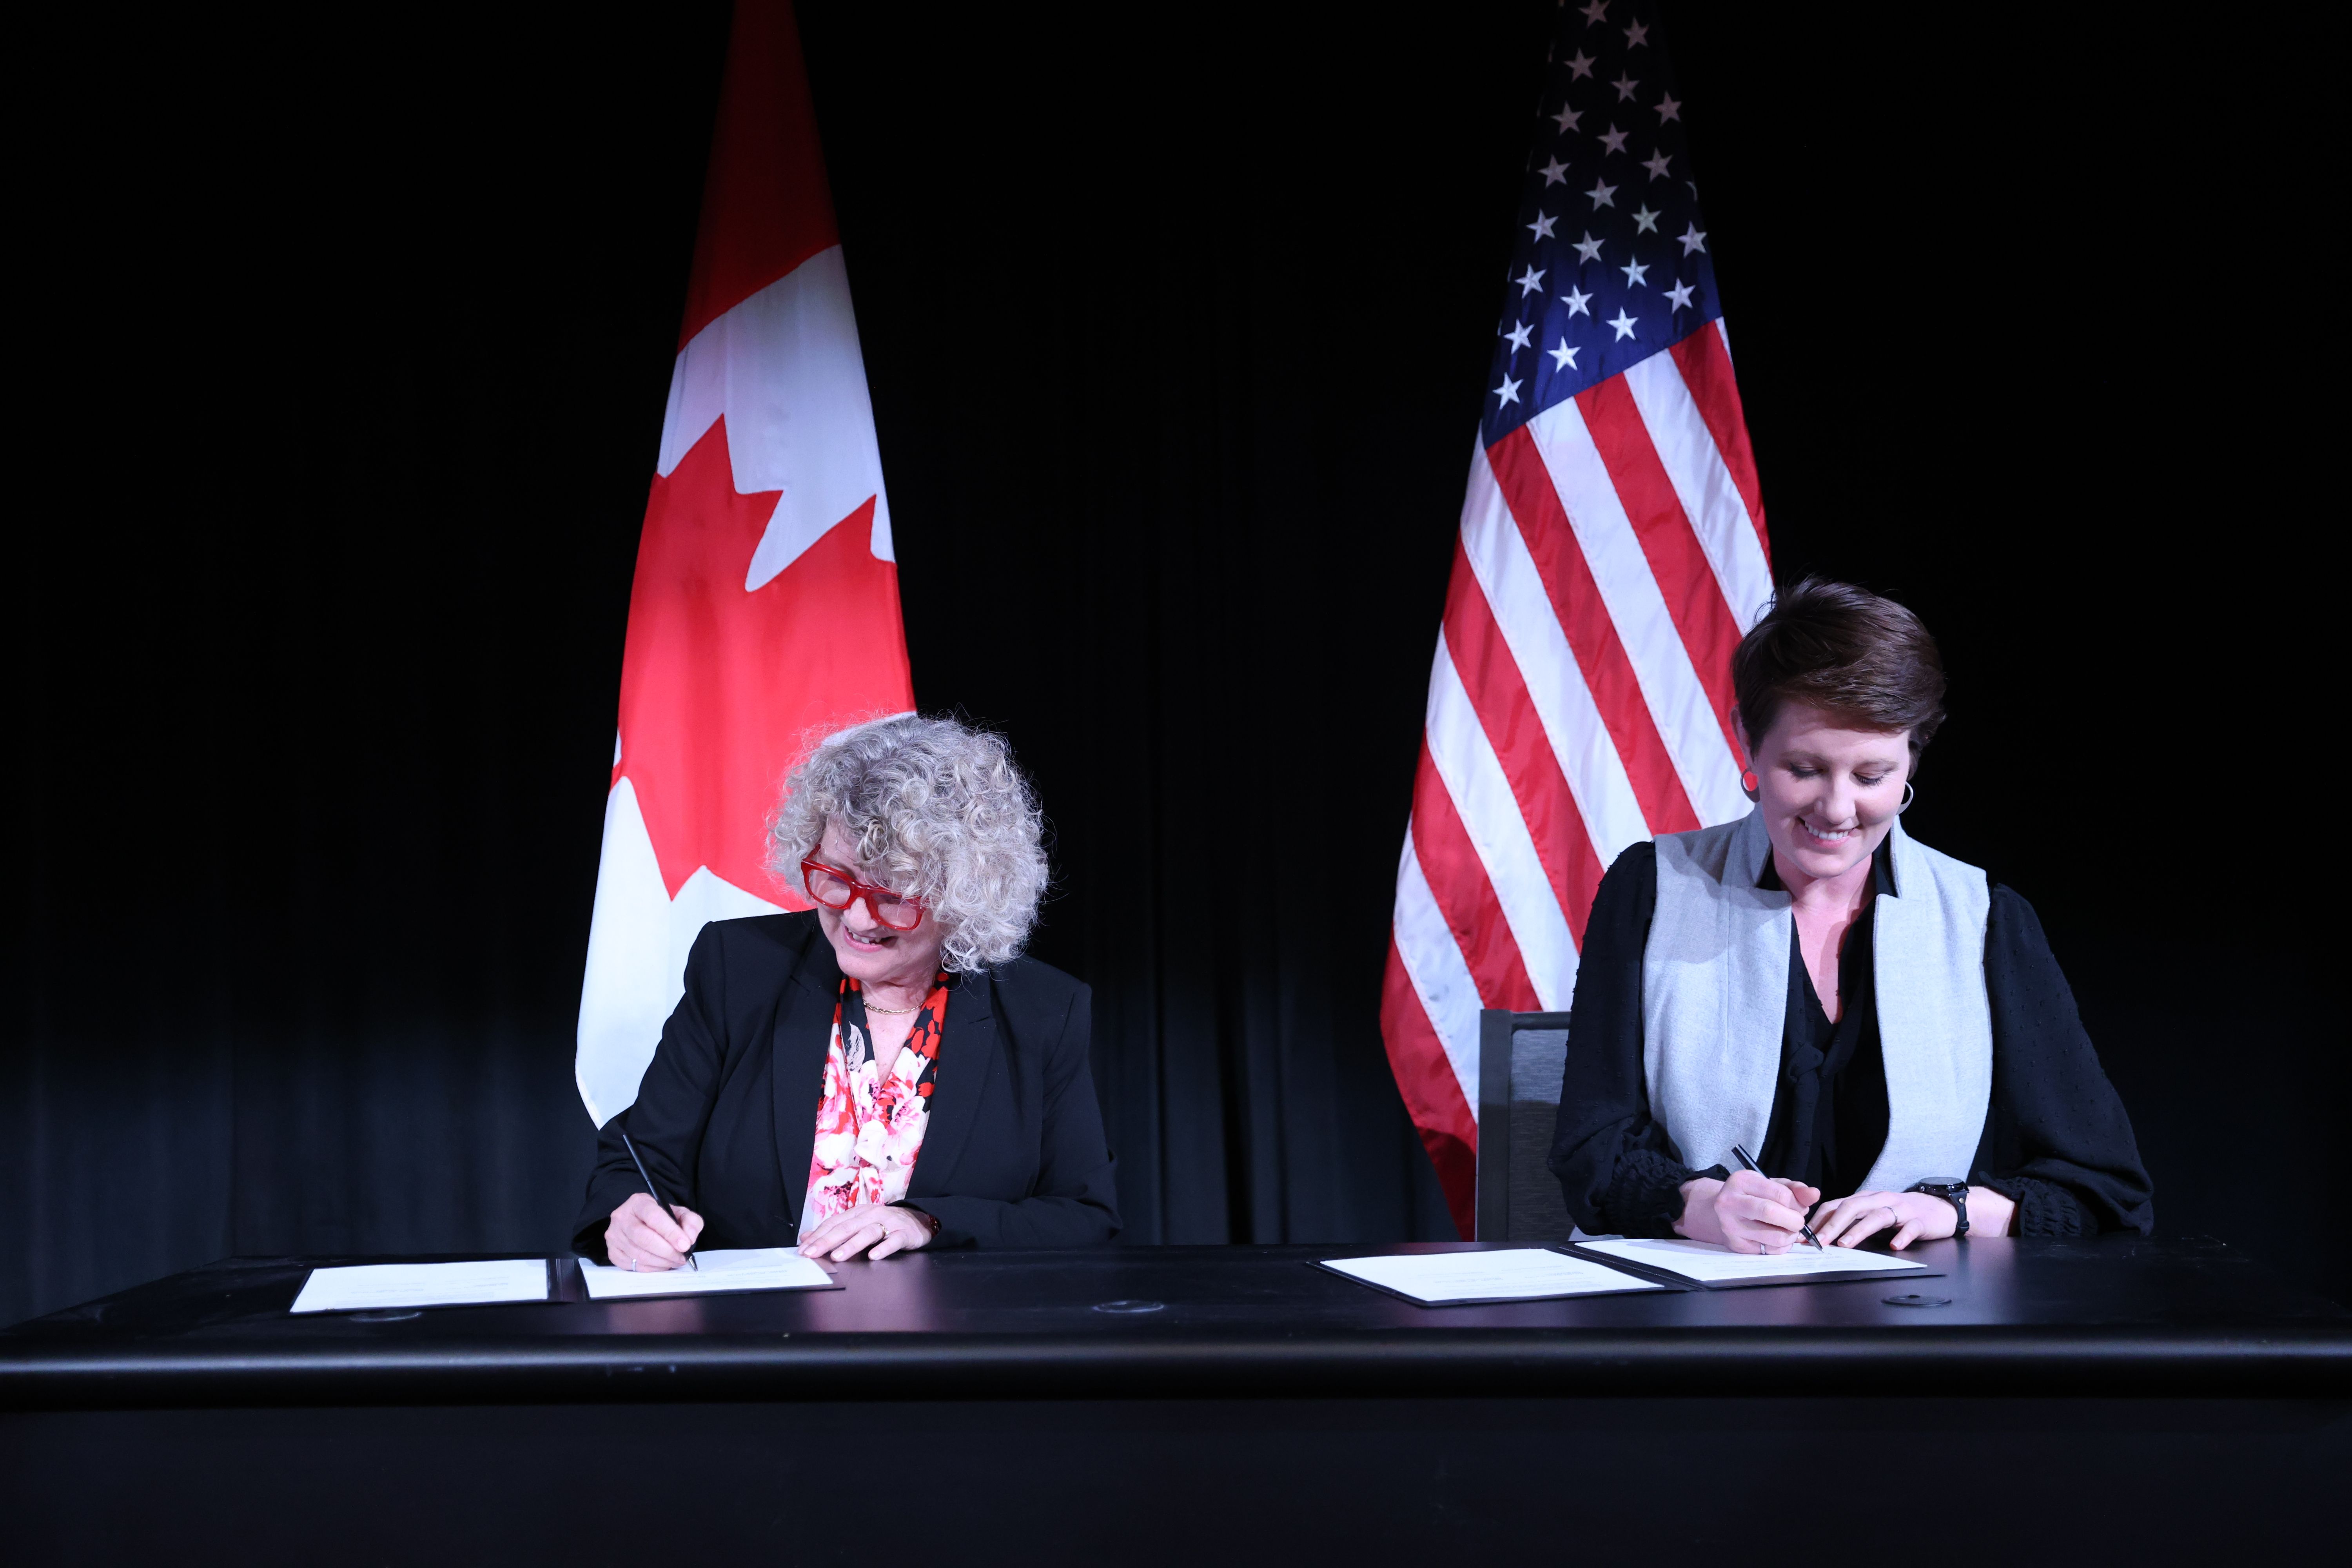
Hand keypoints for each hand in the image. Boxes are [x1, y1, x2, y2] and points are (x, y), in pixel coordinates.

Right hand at [604, 1192, 703, 1271]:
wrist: (641, 1222)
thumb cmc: (661, 1218)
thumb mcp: (679, 1213)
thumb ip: (690, 1221)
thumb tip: (689, 1238)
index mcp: (638, 1202)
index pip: (654, 1217)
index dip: (671, 1232)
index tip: (685, 1244)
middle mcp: (622, 1217)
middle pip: (644, 1238)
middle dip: (667, 1251)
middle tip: (682, 1257)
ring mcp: (614, 1236)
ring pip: (639, 1254)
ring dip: (661, 1262)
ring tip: (675, 1261)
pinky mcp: (612, 1252)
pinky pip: (633, 1265)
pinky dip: (651, 1269)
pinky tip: (662, 1265)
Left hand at [798, 1202, 936, 1261]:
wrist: (919, 1220)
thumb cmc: (885, 1224)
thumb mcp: (858, 1224)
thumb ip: (834, 1230)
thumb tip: (807, 1237)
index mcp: (858, 1213)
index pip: (834, 1223)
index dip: (818, 1236)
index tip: (803, 1249)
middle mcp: (871, 1215)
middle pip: (846, 1228)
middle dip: (827, 1241)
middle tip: (813, 1253)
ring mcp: (888, 1224)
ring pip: (867, 1233)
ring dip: (852, 1244)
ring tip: (838, 1256)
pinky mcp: (903, 1233)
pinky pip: (893, 1241)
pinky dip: (883, 1248)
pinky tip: (874, 1256)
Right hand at [1675, 1169, 1822, 1253]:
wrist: (1723, 1211)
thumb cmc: (1753, 1196)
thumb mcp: (1772, 1185)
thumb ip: (1795, 1189)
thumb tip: (1814, 1194)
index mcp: (1741, 1181)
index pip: (1781, 1194)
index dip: (1797, 1203)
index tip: (1798, 1206)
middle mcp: (1730, 1202)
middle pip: (1772, 1213)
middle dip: (1795, 1221)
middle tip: (1798, 1221)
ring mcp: (1731, 1226)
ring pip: (1775, 1237)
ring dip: (1790, 1236)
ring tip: (1787, 1229)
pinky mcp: (1736, 1245)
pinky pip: (1770, 1251)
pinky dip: (1781, 1247)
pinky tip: (1776, 1237)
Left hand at [1810, 1188, 1954, 1250]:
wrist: (1938, 1208)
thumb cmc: (1900, 1213)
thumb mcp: (1873, 1213)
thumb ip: (1852, 1221)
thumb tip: (1822, 1237)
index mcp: (1865, 1198)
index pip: (1836, 1205)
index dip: (1819, 1220)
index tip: (1803, 1236)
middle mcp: (1880, 1200)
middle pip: (1852, 1207)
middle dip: (1832, 1225)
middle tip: (1818, 1242)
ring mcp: (1900, 1209)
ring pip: (1877, 1216)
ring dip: (1859, 1230)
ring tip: (1845, 1243)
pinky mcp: (1920, 1220)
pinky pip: (1910, 1227)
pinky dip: (1902, 1236)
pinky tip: (1894, 1245)